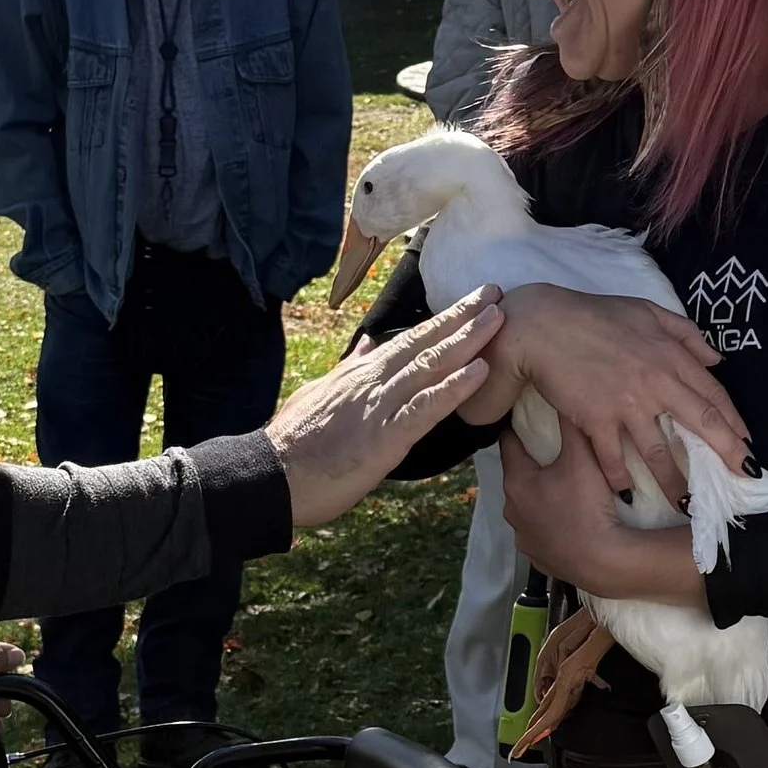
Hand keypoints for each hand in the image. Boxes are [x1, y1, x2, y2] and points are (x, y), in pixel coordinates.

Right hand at [269, 284, 506, 529]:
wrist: (269, 475)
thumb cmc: (293, 444)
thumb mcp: (319, 394)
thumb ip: (349, 370)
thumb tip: (368, 346)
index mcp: (361, 374)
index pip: (410, 339)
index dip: (444, 320)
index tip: (473, 301)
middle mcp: (373, 381)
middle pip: (425, 343)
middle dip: (463, 317)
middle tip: (498, 292)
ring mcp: (380, 406)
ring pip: (430, 366)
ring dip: (467, 341)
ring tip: (498, 319)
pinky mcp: (384, 436)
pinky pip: (425, 408)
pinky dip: (454, 388)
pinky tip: (480, 372)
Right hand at [488, 284, 746, 485]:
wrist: (543, 325)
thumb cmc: (594, 315)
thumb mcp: (647, 311)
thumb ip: (684, 333)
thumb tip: (714, 359)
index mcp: (670, 355)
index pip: (713, 394)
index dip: (734, 422)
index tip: (747, 445)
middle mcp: (656, 383)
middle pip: (702, 423)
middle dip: (727, 453)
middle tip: (743, 477)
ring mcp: (626, 404)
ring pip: (659, 452)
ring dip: (674, 483)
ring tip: (686, 505)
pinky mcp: (596, 420)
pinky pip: (614, 458)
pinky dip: (620, 479)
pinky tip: (627, 494)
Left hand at [500, 431, 702, 600]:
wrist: (603, 561)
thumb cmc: (588, 505)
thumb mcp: (582, 458)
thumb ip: (572, 424)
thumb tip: (564, 395)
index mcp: (516, 483)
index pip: (510, 445)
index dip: (518, 428)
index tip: (525, 416)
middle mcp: (512, 511)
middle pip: (519, 478)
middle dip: (532, 465)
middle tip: (550, 451)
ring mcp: (524, 538)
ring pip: (529, 508)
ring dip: (541, 497)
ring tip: (562, 487)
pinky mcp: (539, 558)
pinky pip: (541, 533)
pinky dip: (551, 524)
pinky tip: (567, 519)